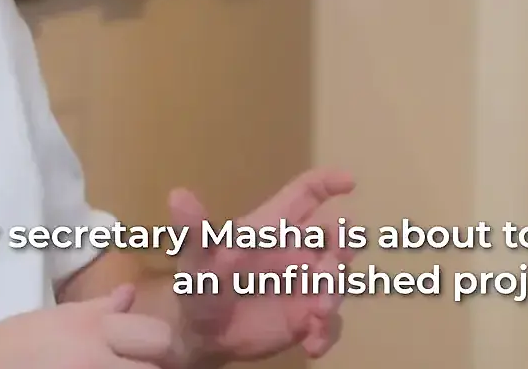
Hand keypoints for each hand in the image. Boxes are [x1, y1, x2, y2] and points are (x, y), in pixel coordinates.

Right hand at [0, 285, 173, 367]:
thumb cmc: (10, 345)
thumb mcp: (56, 319)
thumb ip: (100, 310)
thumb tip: (130, 294)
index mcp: (91, 329)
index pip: (157, 337)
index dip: (157, 347)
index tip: (150, 353)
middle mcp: (93, 359)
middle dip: (151, 368)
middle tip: (133, 365)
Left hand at [170, 168, 357, 363]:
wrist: (203, 335)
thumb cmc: (201, 286)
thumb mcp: (196, 261)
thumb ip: (194, 231)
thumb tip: (177, 195)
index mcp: (274, 229)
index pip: (306, 194)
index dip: (328, 183)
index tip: (349, 182)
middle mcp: (297, 252)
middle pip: (335, 237)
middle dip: (341, 247)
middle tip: (326, 269)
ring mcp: (306, 285)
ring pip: (338, 279)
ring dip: (334, 293)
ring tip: (317, 314)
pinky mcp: (308, 318)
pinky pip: (331, 323)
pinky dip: (327, 333)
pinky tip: (312, 346)